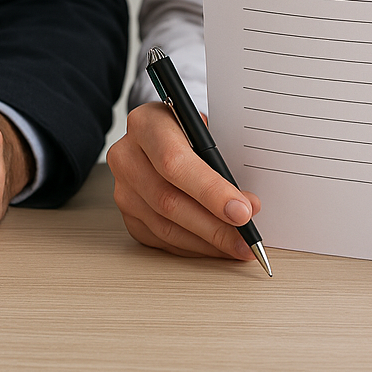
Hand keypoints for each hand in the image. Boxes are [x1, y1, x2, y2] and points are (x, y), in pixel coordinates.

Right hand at [106, 102, 259, 260]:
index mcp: (147, 124)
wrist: (158, 133)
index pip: (175, 163)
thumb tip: (247, 204)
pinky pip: (161, 240)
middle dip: (214, 225)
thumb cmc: (186, 129)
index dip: (210, 191)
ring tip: (237, 246)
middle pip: (169, 201)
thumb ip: (220, 159)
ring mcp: (124, 189)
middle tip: (246, 237)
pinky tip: (216, 246)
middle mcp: (127, 157)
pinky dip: (193, 246)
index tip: (242, 212)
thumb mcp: (205, 128)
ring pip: (165, 227)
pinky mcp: (128, 214)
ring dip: (207, 242)